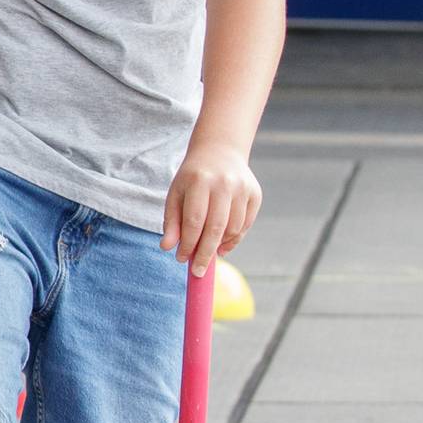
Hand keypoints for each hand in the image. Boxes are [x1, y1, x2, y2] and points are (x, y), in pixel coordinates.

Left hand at [161, 144, 260, 276]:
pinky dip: (234, 238)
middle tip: (198, 272)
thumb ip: (171, 221)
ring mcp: (242, 188)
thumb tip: (167, 248)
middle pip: (216, 227)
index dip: (188, 243)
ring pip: (234, 228)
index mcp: (199, 181)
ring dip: (220, 246)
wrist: (219, 151)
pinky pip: (246, 224)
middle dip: (205, 253)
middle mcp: (224, 184)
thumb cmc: (192, 178)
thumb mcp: (176, 194)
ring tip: (208, 253)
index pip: (194, 220)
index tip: (181, 260)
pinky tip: (222, 245)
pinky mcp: (255, 193)